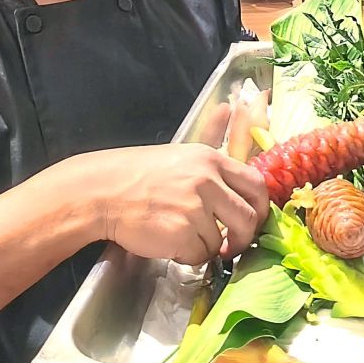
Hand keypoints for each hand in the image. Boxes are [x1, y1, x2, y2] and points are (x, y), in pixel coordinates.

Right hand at [88, 143, 269, 264]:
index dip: (260, 208)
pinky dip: (187, 255)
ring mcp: (194, 208)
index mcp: (211, 160)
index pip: (257, 185)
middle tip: (231, 244)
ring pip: (220, 240)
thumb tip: (230, 107)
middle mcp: (207, 181)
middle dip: (244, 237)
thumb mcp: (182, 152)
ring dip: (206, 246)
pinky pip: (199, 255)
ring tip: (182, 235)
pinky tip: (169, 241)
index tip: (252, 220)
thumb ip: (213, 135)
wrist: (103, 191)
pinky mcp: (180, 234)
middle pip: (247, 218)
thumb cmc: (141, 174)